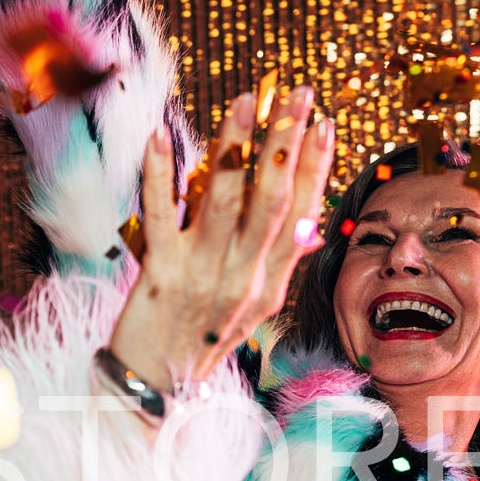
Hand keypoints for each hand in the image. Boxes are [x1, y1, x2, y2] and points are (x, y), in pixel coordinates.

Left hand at [109, 87, 334, 388]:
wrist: (153, 385)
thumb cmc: (199, 339)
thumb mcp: (250, 308)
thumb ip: (274, 264)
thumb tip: (304, 224)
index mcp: (270, 285)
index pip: (302, 217)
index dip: (316, 169)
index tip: (326, 124)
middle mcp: (243, 279)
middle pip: (274, 200)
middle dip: (289, 143)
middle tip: (298, 95)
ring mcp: (203, 276)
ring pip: (225, 200)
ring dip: (236, 145)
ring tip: (245, 101)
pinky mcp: (161, 275)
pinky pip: (161, 214)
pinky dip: (159, 173)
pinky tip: (159, 135)